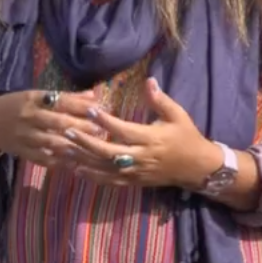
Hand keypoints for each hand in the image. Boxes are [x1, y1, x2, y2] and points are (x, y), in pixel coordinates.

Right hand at [0, 87, 108, 168]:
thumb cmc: (14, 106)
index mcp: (32, 98)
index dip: (82, 106)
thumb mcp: (34, 96)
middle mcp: (28, 116)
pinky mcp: (21, 151)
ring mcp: (24, 136)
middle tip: (102, 130)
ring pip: (53, 142)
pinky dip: (59, 161)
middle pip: (59, 122)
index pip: (61, 101)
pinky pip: (42, 158)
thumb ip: (64, 97)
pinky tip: (74, 163)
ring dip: (74, 146)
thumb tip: (93, 95)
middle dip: (82, 127)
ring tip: (92, 147)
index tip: (100, 109)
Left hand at [63, 77, 224, 190]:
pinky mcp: (134, 182)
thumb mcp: (178, 116)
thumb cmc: (186, 137)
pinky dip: (93, 177)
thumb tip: (148, 80)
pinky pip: (110, 181)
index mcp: (151, 139)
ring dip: (83, 159)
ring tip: (64, 150)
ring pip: (105, 168)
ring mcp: (136, 172)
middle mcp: (141, 157)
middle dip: (86, 142)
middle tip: (67, 131)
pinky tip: (76, 170)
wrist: (197, 168)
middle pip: (108, 152)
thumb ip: (160, 100)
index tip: (90, 110)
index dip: (106, 121)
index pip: (124, 130)